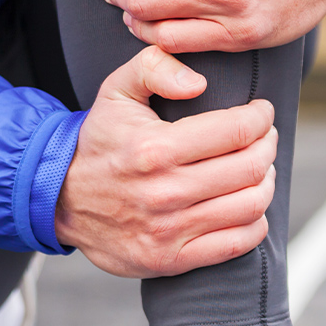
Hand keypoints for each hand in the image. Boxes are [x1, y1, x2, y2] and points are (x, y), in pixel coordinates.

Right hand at [56, 47, 276, 278]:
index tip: (261, 112)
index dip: (260, 117)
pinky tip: (248, 206)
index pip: (236, 130)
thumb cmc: (99, 142)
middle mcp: (164, 192)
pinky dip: (255, 222)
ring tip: (260, 169)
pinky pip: (236, 244)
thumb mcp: (115, 91)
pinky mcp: (170, 259)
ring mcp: (168, 230)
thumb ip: (154, 66)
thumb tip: (199, 82)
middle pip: (250, 167)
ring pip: (249, 205)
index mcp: (154, 148)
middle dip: (267, 146)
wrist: (58, 199)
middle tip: (264, 138)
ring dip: (266, 182)